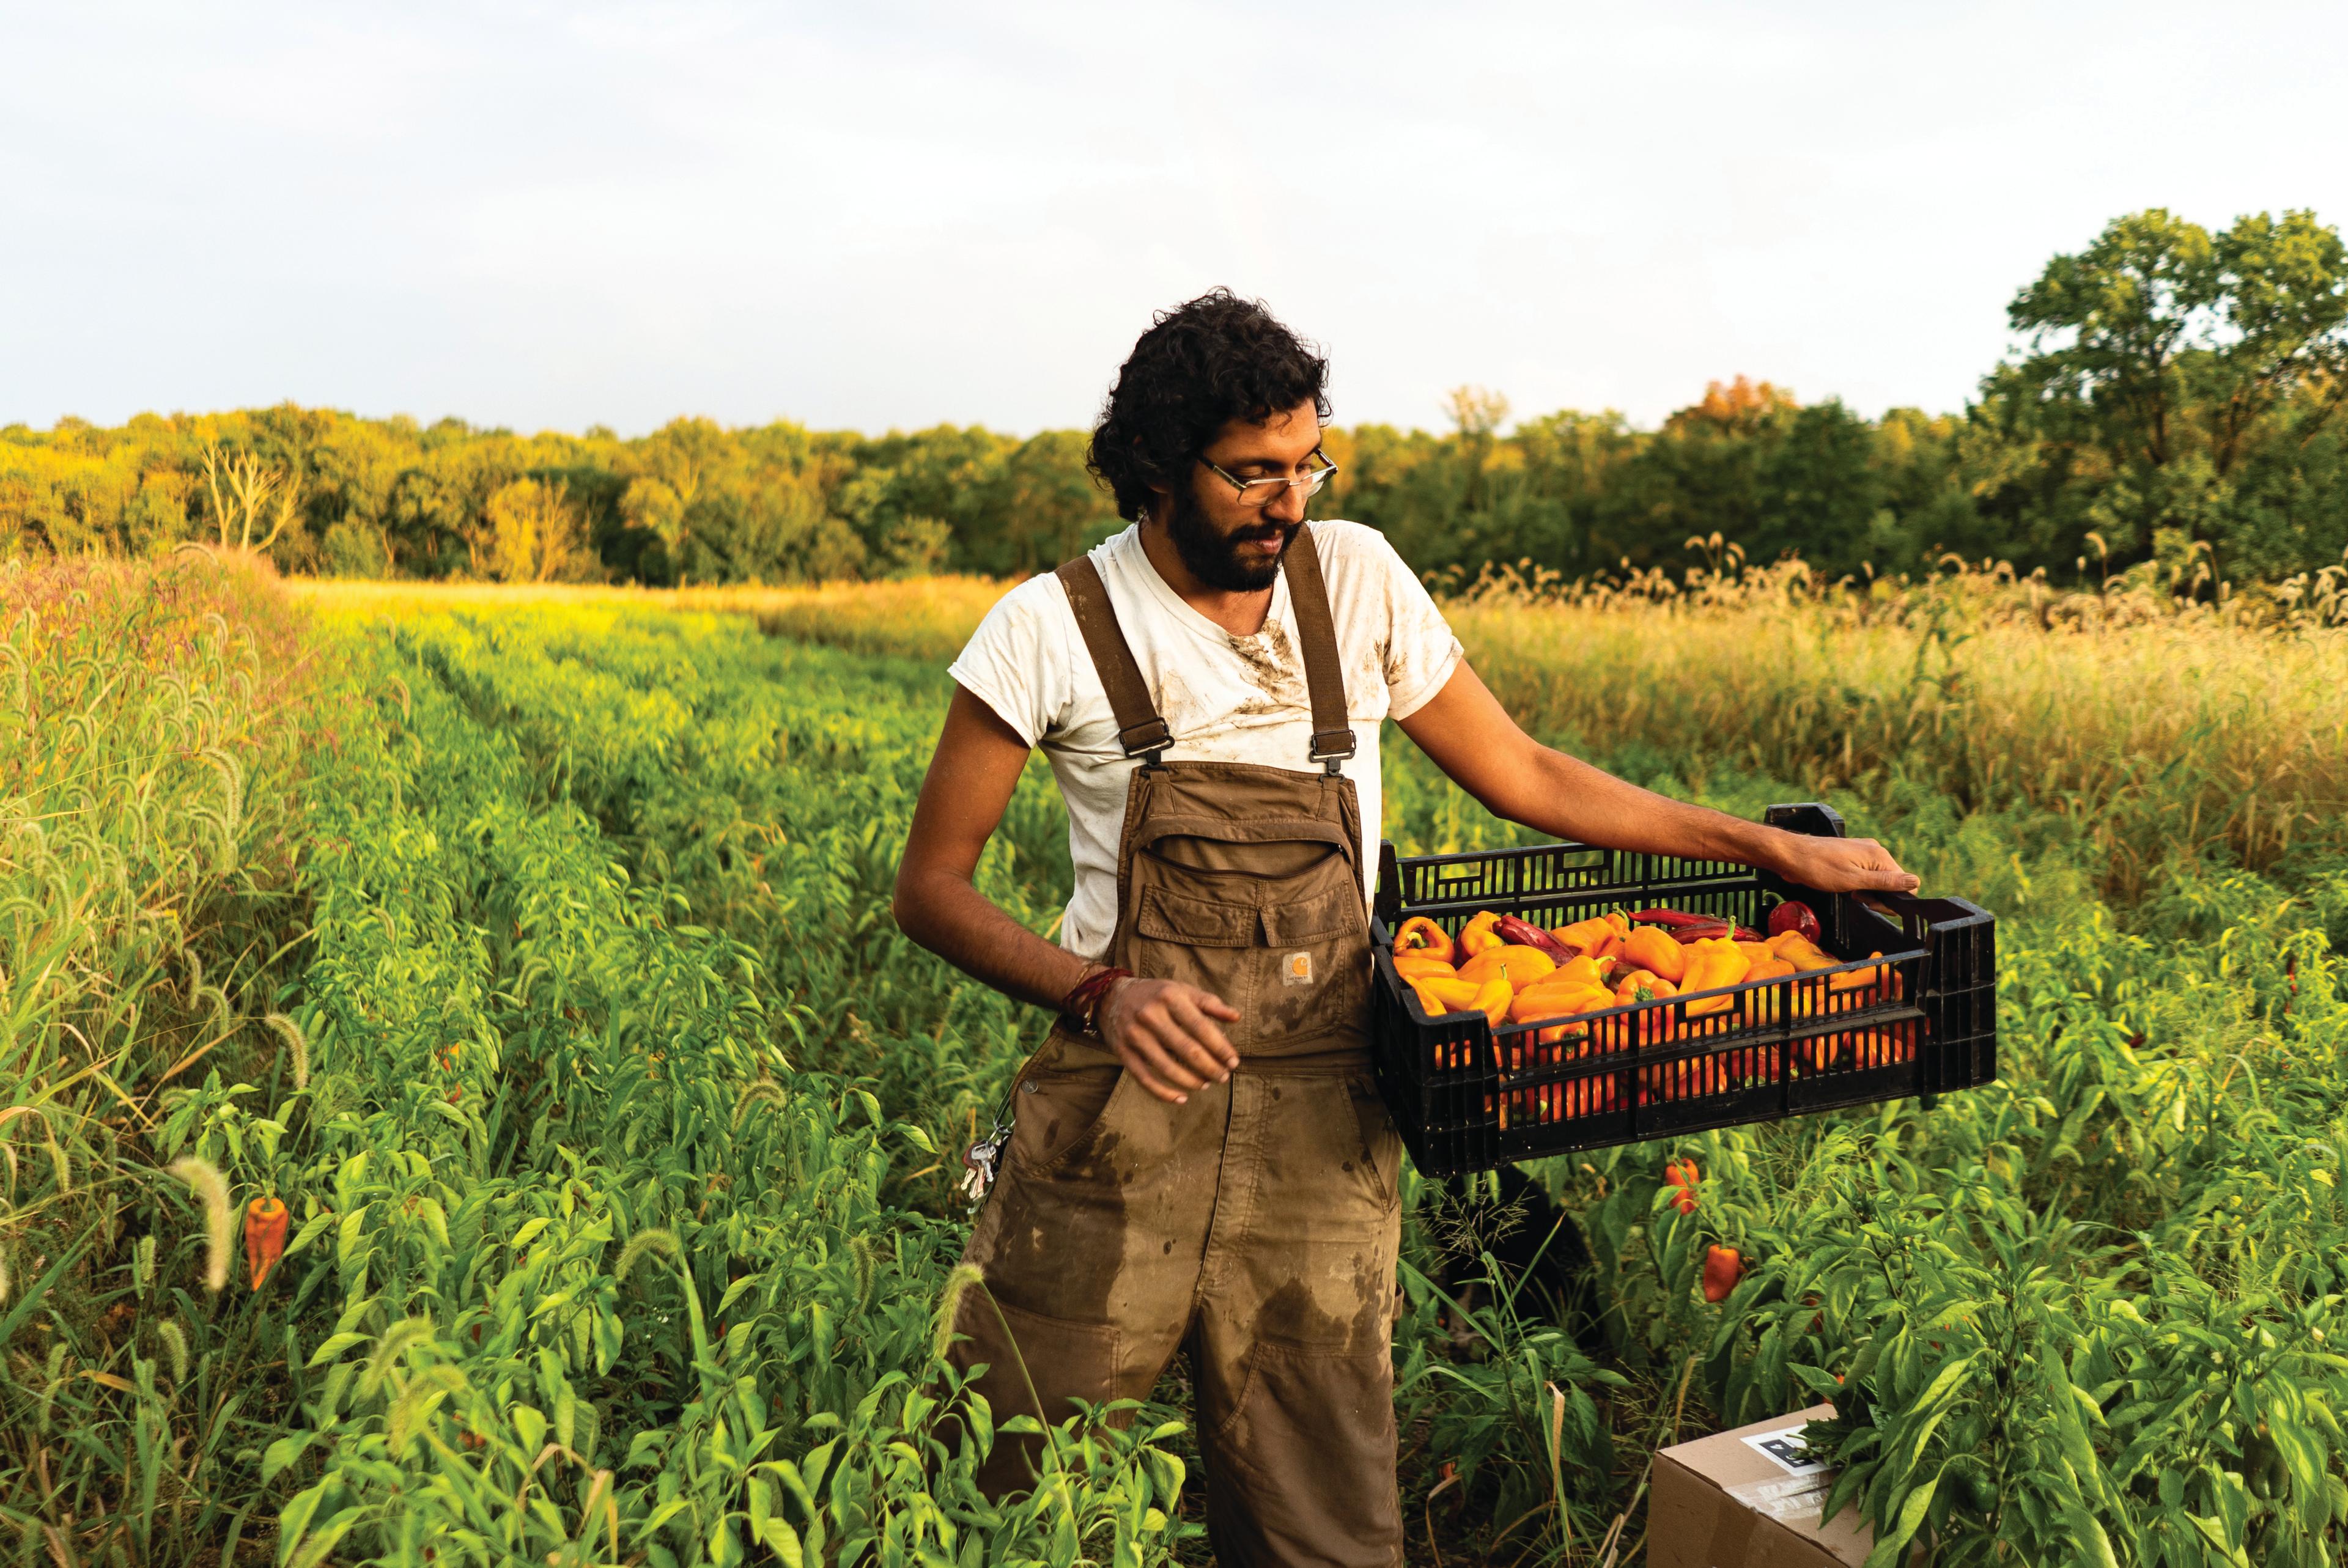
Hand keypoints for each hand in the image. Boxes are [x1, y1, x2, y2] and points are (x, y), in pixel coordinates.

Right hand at [1097, 977, 1240, 1104]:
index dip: (1221, 1048)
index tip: (1234, 1062)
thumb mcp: (1182, 990)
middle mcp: (1151, 1015)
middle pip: (1188, 1050)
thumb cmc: (1156, 994)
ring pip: (1168, 1068)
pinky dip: (1164, 1093)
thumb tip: (1236, 1018)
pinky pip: (1145, 1079)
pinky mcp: (1122, 1052)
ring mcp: (1135, 1035)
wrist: (1110, 996)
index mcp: (1170, 997)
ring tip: (1206, 1084)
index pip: (1202, 1028)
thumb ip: (1210, 1003)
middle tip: (1223, 1077)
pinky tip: (1181, 1099)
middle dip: (1210, 1068)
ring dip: (1192, 1081)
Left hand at [1771, 833, 1919, 894]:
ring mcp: (1862, 853)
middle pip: (1893, 881)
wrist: (1791, 855)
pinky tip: (1846, 887)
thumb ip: (1885, 883)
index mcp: (1879, 855)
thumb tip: (1914, 882)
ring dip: (1867, 891)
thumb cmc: (1818, 867)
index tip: (1871, 903)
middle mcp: (1875, 851)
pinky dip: (1859, 885)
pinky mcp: (1852, 857)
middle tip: (1857, 897)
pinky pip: (1865, 875)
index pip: (1906, 882)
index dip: (1892, 899)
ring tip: (1849, 891)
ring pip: (1878, 880)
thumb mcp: (1854, 880)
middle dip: (1878, 896)